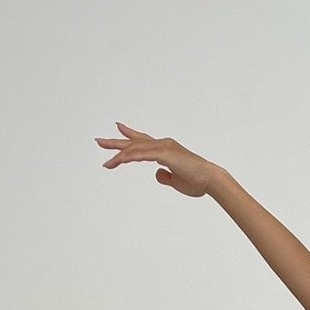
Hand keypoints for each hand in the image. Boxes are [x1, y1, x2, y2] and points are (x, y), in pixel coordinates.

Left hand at [95, 122, 220, 196]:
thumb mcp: (176, 181)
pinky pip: (141, 155)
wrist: (211, 180)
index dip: (130, 135)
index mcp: (165, 150)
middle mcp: (163, 145)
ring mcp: (163, 148)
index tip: (118, 128)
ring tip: (106, 162)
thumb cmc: (197, 181)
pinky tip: (118, 161)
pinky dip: (129, 157)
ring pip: (135, 150)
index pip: (143, 141)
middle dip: (116, 142)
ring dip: (119, 156)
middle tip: (99, 141)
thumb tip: (157, 174)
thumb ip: (165, 176)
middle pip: (135, 142)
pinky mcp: (165, 154)